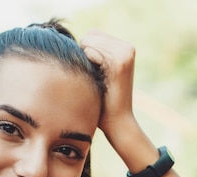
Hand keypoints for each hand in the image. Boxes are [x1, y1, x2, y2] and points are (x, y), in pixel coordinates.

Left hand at [80, 30, 136, 145]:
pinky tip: (98, 80)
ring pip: (89, 41)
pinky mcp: (119, 62)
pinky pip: (90, 51)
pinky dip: (88, 65)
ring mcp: (125, 53)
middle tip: (96, 77)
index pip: (93, 34)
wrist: (117, 122)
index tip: (96, 73)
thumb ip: (92, 55)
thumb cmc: (103, 101)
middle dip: (85, 54)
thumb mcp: (99, 73)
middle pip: (90, 35)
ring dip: (86, 60)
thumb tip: (69, 43)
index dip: (86, 52)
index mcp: (125, 48)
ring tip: (98, 79)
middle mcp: (127, 48)